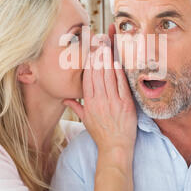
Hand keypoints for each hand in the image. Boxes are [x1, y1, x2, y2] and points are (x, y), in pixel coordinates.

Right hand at [63, 33, 136, 153]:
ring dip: (107, 62)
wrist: (115, 147)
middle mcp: (100, 102)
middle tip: (98, 44)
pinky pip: (122, 86)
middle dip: (97, 58)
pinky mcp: (126, 105)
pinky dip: (119, 74)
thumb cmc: (101, 134)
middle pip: (97, 75)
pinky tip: (117, 63)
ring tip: (106, 48)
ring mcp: (113, 103)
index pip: (87, 80)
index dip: (88, 65)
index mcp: (89, 104)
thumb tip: (64, 100)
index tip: (89, 54)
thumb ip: (76, 107)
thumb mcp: (85, 121)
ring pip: (109, 78)